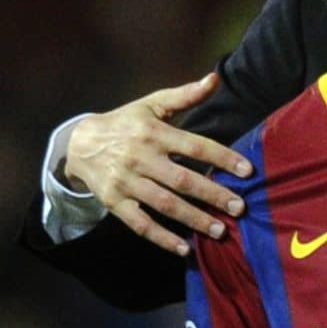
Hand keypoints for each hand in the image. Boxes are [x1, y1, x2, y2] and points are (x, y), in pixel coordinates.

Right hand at [64, 73, 252, 254]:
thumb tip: (215, 78)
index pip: (195, 146)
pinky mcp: (114, 202)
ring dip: (193, 219)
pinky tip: (184, 248)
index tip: (248, 170)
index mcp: (154, 132)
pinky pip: (140, 224)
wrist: (78, 142)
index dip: (222, 158)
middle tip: (240, 208)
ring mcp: (126, 182)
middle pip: (182, 180)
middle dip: (213, 195)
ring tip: (220, 231)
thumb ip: (186, 95)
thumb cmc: (126, 122)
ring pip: (164, 204)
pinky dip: (161, 238)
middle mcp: (140, 157)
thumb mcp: (152, 104)